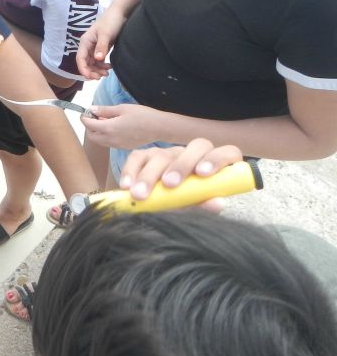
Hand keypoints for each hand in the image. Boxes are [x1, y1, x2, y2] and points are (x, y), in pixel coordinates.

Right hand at [76, 7, 126, 78]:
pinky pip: (98, 60)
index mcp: (85, 42)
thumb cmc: (111, 21)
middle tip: (102, 77)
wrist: (120, 12)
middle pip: (85, 63)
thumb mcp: (106, 34)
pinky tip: (109, 67)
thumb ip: (101, 47)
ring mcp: (94, 47)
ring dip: (97, 70)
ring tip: (107, 73)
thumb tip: (97, 59)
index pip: (80, 59)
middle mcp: (87, 46)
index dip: (83, 69)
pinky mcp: (101, 47)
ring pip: (92, 63)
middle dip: (92, 71)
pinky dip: (102, 66)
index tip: (91, 77)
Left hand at [82, 103, 160, 148]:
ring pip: (99, 141)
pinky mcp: (123, 147)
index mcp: (109, 128)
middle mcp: (110, 139)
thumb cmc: (143, 115)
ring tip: (106, 120)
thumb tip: (92, 109)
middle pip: (91, 136)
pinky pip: (109, 143)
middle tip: (95, 116)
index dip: (84, 117)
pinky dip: (106, 136)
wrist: (159, 128)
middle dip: (89, 126)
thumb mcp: (122, 108)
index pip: (88, 125)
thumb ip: (105, 110)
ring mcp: (117, 145)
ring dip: (97, 132)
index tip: (86, 112)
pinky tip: (114, 127)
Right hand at [117, 138, 243, 207]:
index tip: (202, 174)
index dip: (218, 159)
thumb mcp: (193, 208)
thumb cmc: (179, 207)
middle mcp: (194, 155)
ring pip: (162, 154)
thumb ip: (203, 204)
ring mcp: (169, 153)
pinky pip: (138, 157)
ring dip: (150, 175)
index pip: (227, 152)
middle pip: (196, 147)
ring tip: (140, 195)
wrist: (151, 208)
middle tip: (169, 185)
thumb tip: (217, 203)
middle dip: (181, 165)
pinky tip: (127, 186)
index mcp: (214, 166)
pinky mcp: (146, 155)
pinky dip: (131, 171)